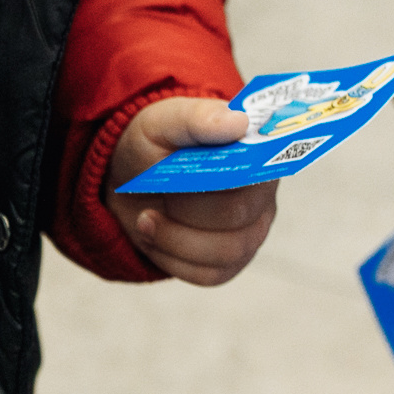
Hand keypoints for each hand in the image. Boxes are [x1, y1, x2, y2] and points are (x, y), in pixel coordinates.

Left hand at [103, 97, 277, 285]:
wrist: (130, 179)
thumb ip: (199, 117)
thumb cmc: (156, 144)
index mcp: (258, 155)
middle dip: (185, 210)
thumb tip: (238, 123)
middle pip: (237, 218)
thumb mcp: (165, 121)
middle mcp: (263, 198)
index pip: (257, 175)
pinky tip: (155, 238)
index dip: (221, 180)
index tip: (186, 175)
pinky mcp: (228, 263)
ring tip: (145, 219)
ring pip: (225, 254)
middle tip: (158, 195)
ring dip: (174, 239)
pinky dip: (172, 259)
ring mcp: (250, 234)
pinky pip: (208, 275)